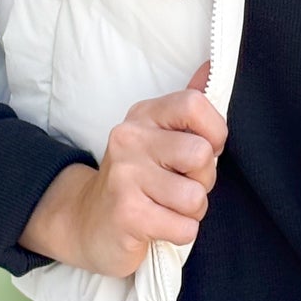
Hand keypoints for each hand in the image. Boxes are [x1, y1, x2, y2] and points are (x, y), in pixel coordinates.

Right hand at [19, 63, 225, 277]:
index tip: (204, 150)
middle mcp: (131, 138)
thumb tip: (211, 66)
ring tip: (167, 207)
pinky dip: (179, 233)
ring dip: (191, 212)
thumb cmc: (136, 179)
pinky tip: (157, 226)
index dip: (215, 132)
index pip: (195, 104)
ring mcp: (126, 176)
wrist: (85, 222)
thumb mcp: (157, 135)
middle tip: (179, 186)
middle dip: (203, 180)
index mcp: (144, 115)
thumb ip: (186, 107)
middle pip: (201, 154)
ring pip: (196, 197)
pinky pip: (185, 228)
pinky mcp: (127, 214)